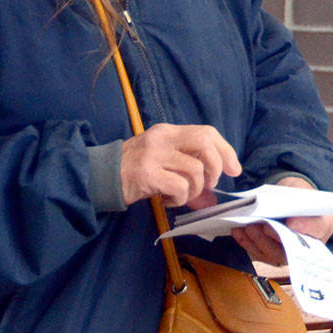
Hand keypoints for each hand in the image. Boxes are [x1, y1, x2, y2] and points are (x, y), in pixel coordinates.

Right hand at [120, 123, 240, 206]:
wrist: (99, 178)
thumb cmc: (134, 170)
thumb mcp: (162, 162)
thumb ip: (188, 171)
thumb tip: (212, 197)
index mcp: (168, 131)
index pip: (206, 132)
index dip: (225, 150)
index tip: (233, 169)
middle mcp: (162, 138)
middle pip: (205, 142)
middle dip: (216, 166)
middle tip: (210, 184)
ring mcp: (154, 155)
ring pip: (195, 170)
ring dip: (196, 189)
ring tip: (183, 195)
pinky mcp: (147, 174)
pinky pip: (180, 187)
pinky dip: (181, 198)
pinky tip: (170, 200)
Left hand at [230, 176, 332, 265]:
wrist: (289, 201)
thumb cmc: (298, 196)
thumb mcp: (303, 191)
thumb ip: (302, 201)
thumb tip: (292, 225)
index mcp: (323, 225)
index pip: (317, 229)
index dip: (305, 228)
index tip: (291, 223)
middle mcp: (307, 245)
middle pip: (293, 246)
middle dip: (274, 238)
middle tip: (262, 227)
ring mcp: (287, 252)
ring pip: (272, 254)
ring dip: (257, 242)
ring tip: (247, 228)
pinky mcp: (270, 253)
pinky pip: (258, 252)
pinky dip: (247, 243)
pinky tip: (238, 232)